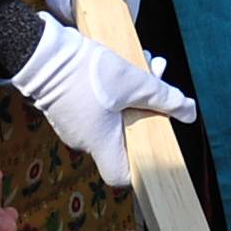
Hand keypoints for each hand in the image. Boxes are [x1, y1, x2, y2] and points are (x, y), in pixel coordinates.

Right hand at [6, 15, 197, 189]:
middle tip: (159, 79)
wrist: (41, 53)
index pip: (121, 176)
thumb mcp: (133, 83)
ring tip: (147, 63)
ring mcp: (71, 124)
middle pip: (123, 137)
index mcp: (100, 144)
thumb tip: (190, 112)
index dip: (141, 165)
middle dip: (146, 109)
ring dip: (132, 93)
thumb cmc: (86, 73)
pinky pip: (96, 105)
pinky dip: (113, 89)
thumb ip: (164, 98)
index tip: (155, 142)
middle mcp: (84, 141)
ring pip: (112, 116)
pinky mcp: (64, 106)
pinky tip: (124, 62)